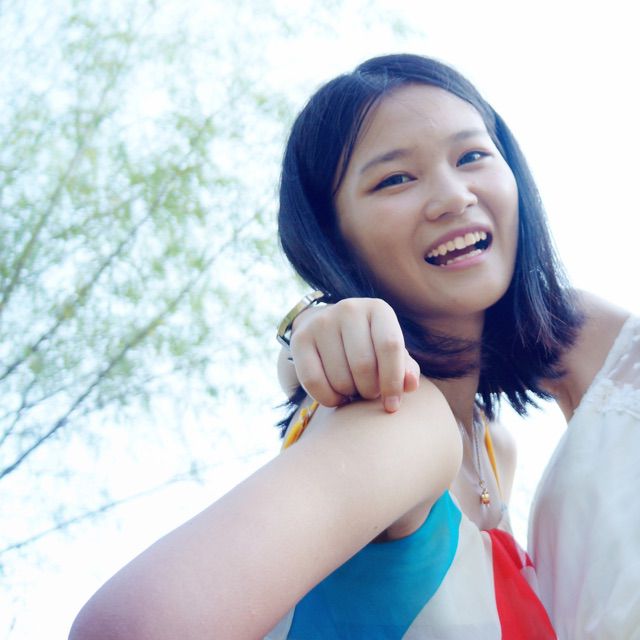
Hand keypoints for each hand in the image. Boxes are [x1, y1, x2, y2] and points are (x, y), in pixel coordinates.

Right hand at [289, 298, 419, 411]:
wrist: (329, 329)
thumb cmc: (369, 346)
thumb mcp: (389, 352)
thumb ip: (405, 369)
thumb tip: (410, 385)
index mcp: (378, 309)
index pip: (389, 346)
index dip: (393, 381)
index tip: (392, 405)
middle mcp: (349, 309)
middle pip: (364, 365)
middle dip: (370, 390)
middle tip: (369, 393)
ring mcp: (321, 322)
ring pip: (340, 377)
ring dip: (350, 395)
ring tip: (353, 389)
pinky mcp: (300, 339)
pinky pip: (314, 382)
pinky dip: (328, 399)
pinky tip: (336, 397)